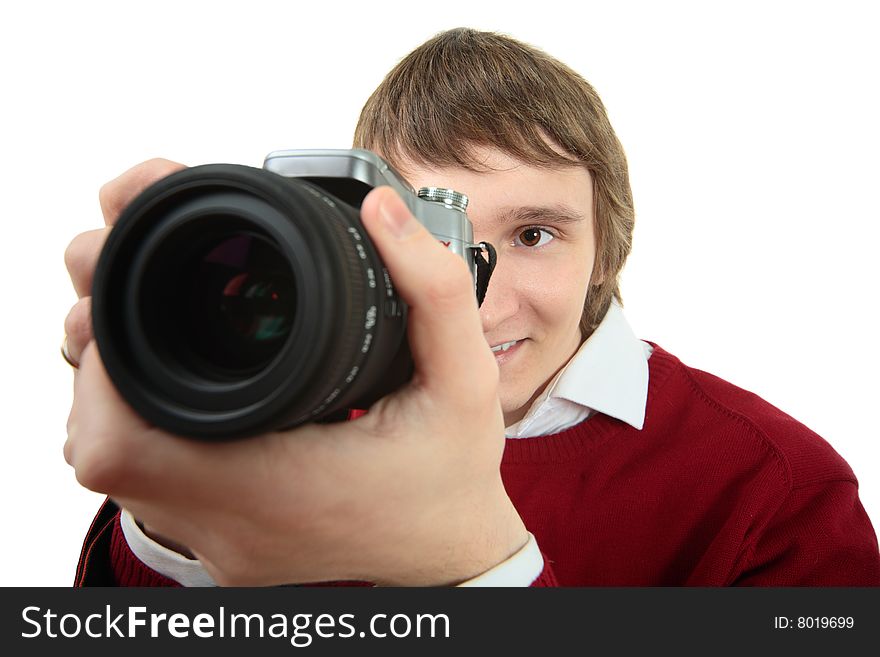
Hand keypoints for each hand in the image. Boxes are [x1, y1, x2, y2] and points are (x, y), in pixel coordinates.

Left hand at [65, 176, 527, 585]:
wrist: (454, 554)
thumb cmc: (455, 475)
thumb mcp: (466, 379)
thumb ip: (436, 290)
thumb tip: (383, 212)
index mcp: (282, 485)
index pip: (122, 441)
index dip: (102, 367)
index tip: (140, 307)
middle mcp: (236, 526)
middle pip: (99, 449)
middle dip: (102, 367)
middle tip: (148, 311)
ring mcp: (224, 546)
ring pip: (116, 473)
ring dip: (121, 400)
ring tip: (170, 345)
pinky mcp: (225, 547)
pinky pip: (148, 491)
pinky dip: (148, 434)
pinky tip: (195, 395)